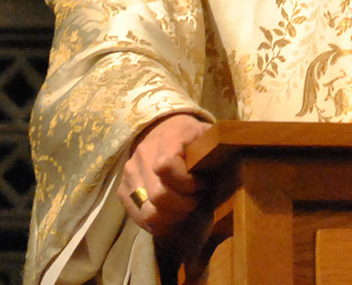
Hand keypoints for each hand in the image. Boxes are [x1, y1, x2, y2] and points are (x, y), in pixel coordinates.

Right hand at [119, 113, 210, 237]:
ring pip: (148, 213)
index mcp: (166, 139)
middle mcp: (142, 155)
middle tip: (197, 201)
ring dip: (171, 218)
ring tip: (185, 211)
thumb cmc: (192, 136)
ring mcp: (130, 174)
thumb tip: (228, 168)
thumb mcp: (207, 134)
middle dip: (184, 206)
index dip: (188, 183)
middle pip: (158, 196)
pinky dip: (158, 224)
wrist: (163, 128)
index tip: (204, 184)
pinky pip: (139, 218)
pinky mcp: (123, 190)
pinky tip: (172, 216)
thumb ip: (215, 148)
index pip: (165, 167)